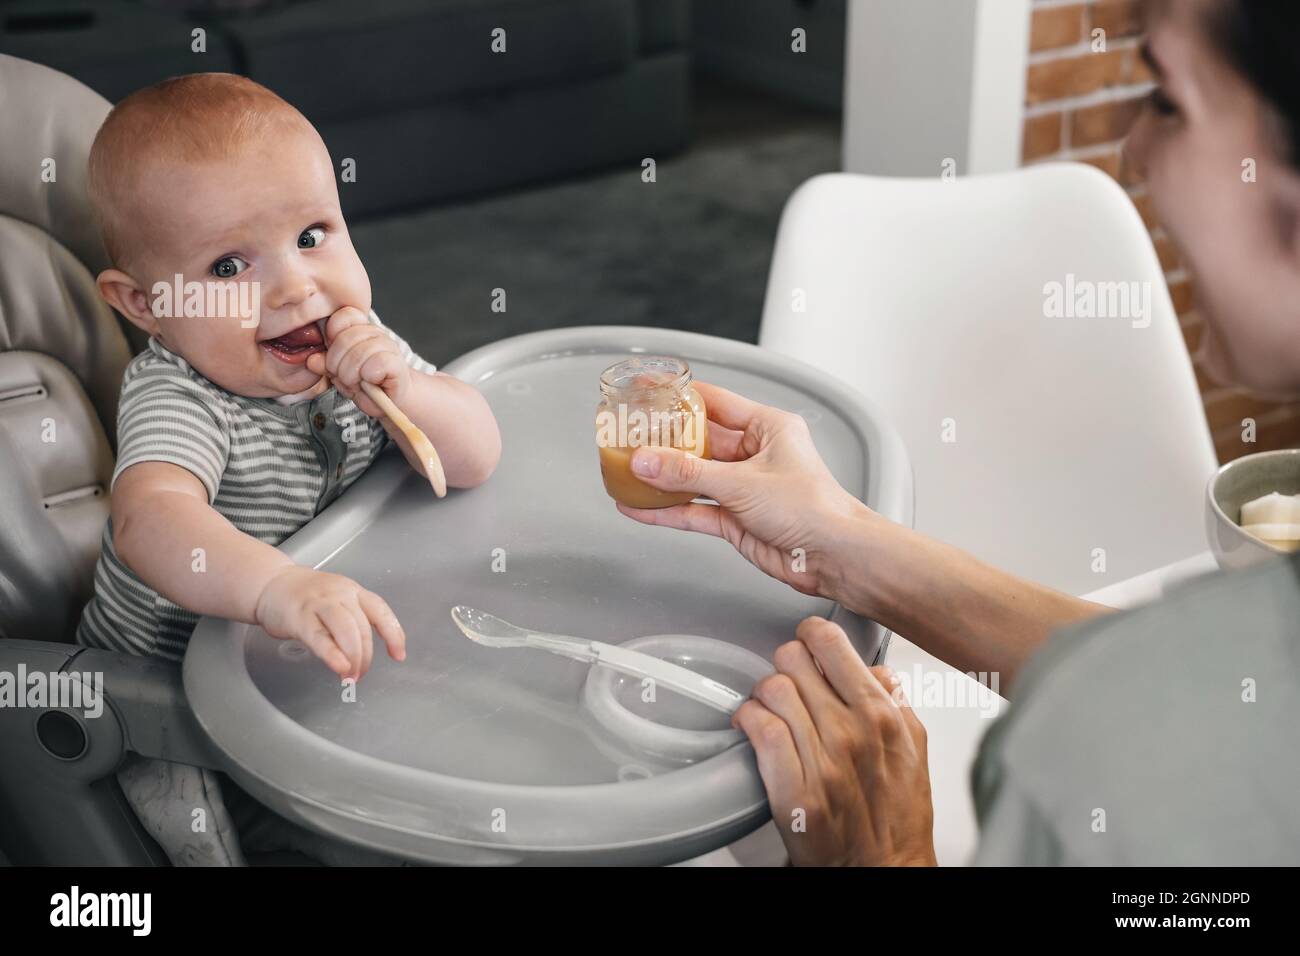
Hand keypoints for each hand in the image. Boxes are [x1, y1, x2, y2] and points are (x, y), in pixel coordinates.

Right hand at [254, 566, 406, 679]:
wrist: (270, 584)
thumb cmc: (305, 597)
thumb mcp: (337, 601)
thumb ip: (352, 623)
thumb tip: (364, 655)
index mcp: (353, 591)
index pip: (381, 612)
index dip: (393, 634)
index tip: (398, 655)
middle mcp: (340, 594)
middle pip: (363, 627)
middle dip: (365, 656)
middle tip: (361, 674)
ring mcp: (320, 604)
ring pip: (347, 630)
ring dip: (354, 658)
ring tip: (351, 676)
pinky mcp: (300, 617)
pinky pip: (320, 638)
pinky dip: (333, 655)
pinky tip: (340, 667)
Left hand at [305, 306, 410, 418]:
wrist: (392, 400)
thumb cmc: (366, 385)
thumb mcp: (339, 375)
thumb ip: (325, 365)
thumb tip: (311, 360)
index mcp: (360, 329)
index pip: (343, 316)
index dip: (333, 337)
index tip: (334, 357)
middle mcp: (375, 333)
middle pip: (346, 338)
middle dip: (337, 364)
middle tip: (343, 377)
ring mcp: (388, 346)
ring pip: (360, 352)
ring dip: (352, 374)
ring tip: (357, 383)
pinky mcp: (397, 363)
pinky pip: (377, 363)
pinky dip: (369, 376)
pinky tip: (372, 382)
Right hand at [617, 381, 873, 598]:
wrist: (834, 557)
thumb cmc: (813, 508)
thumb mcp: (742, 482)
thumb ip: (689, 473)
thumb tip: (647, 461)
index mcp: (767, 427)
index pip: (714, 402)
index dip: (678, 397)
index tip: (648, 391)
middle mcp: (754, 454)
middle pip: (697, 442)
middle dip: (662, 443)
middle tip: (627, 436)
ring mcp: (743, 488)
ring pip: (692, 478)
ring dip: (661, 479)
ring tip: (624, 472)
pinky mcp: (735, 519)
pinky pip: (694, 509)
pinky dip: (667, 510)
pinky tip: (639, 508)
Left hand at [735, 616, 935, 865]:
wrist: (885, 868)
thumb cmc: (899, 813)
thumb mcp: (914, 746)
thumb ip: (895, 699)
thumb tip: (874, 668)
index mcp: (880, 713)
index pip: (830, 643)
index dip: (811, 635)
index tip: (808, 641)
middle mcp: (850, 731)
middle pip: (792, 659)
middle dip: (786, 664)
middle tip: (789, 679)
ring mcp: (821, 761)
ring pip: (771, 689)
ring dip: (764, 693)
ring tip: (770, 706)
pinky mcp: (793, 790)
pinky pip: (759, 729)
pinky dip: (748, 719)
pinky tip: (753, 725)